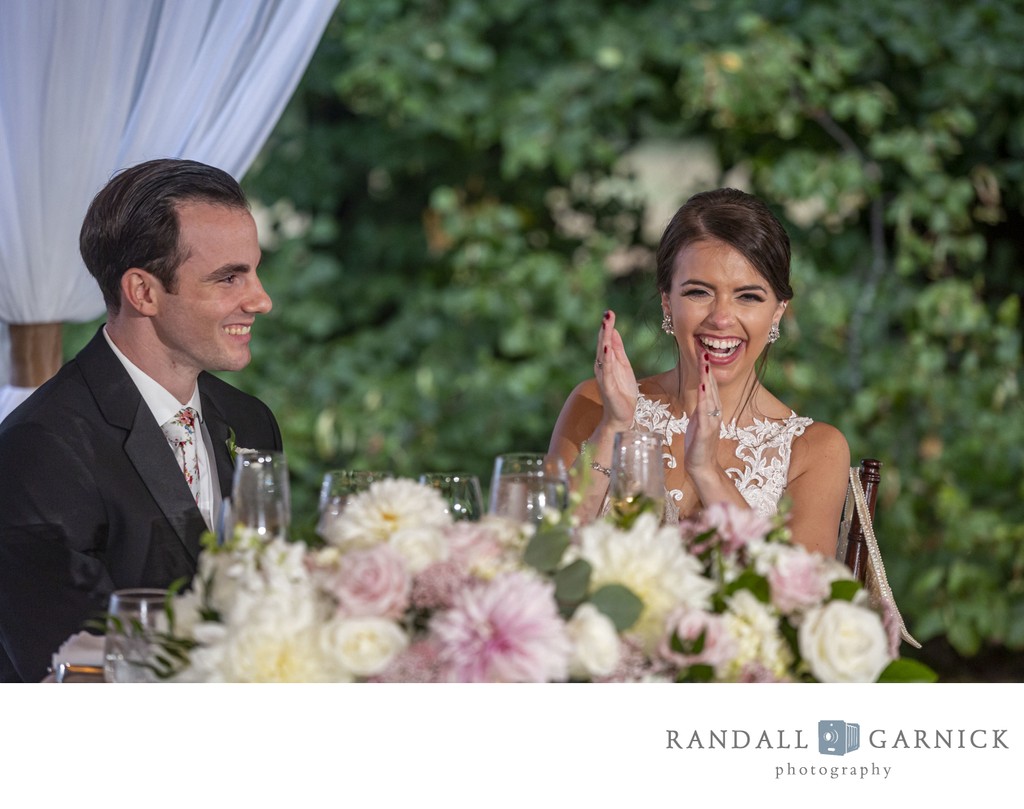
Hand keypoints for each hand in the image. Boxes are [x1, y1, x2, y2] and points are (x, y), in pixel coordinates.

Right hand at [594, 310, 637, 430]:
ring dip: (604, 340)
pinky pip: (606, 371)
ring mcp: (603, 376)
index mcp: (606, 361)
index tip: (610, 312)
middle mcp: (601, 367)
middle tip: (607, 314)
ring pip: (603, 355)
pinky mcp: (607, 387)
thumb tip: (614, 330)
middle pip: (602, 344)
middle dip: (604, 329)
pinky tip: (607, 349)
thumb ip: (618, 349)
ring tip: (606, 326)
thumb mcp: (623, 366)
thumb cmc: (623, 392)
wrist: (622, 416)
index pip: (606, 340)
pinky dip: (606, 359)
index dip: (607, 327)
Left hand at [684, 351, 722, 476]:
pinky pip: (705, 412)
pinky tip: (702, 387)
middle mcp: (714, 411)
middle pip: (710, 385)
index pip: (707, 383)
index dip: (705, 367)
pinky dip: (704, 399)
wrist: (702, 466)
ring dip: (706, 378)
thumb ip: (700, 405)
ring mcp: (711, 421)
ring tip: (703, 361)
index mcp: (711, 408)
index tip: (701, 350)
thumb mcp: (697, 420)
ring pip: (709, 395)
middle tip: (703, 347)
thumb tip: (699, 391)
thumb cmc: (697, 444)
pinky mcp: (706, 431)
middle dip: (706, 366)